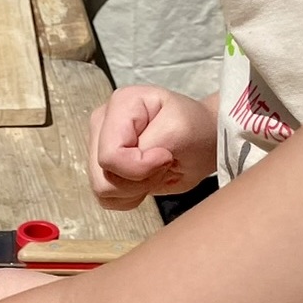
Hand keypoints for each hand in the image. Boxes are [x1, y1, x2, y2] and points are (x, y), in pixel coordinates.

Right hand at [87, 85, 217, 209]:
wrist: (203, 140)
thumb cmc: (196, 130)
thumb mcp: (180, 131)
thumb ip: (150, 146)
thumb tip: (131, 165)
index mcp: (120, 104)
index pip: (110, 155)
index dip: (140, 167)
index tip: (166, 156)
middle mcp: (103, 123)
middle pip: (102, 175)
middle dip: (137, 180)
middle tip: (162, 165)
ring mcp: (98, 146)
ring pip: (102, 190)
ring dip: (134, 189)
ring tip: (155, 172)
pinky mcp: (101, 167)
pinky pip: (106, 198)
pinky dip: (129, 196)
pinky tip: (145, 180)